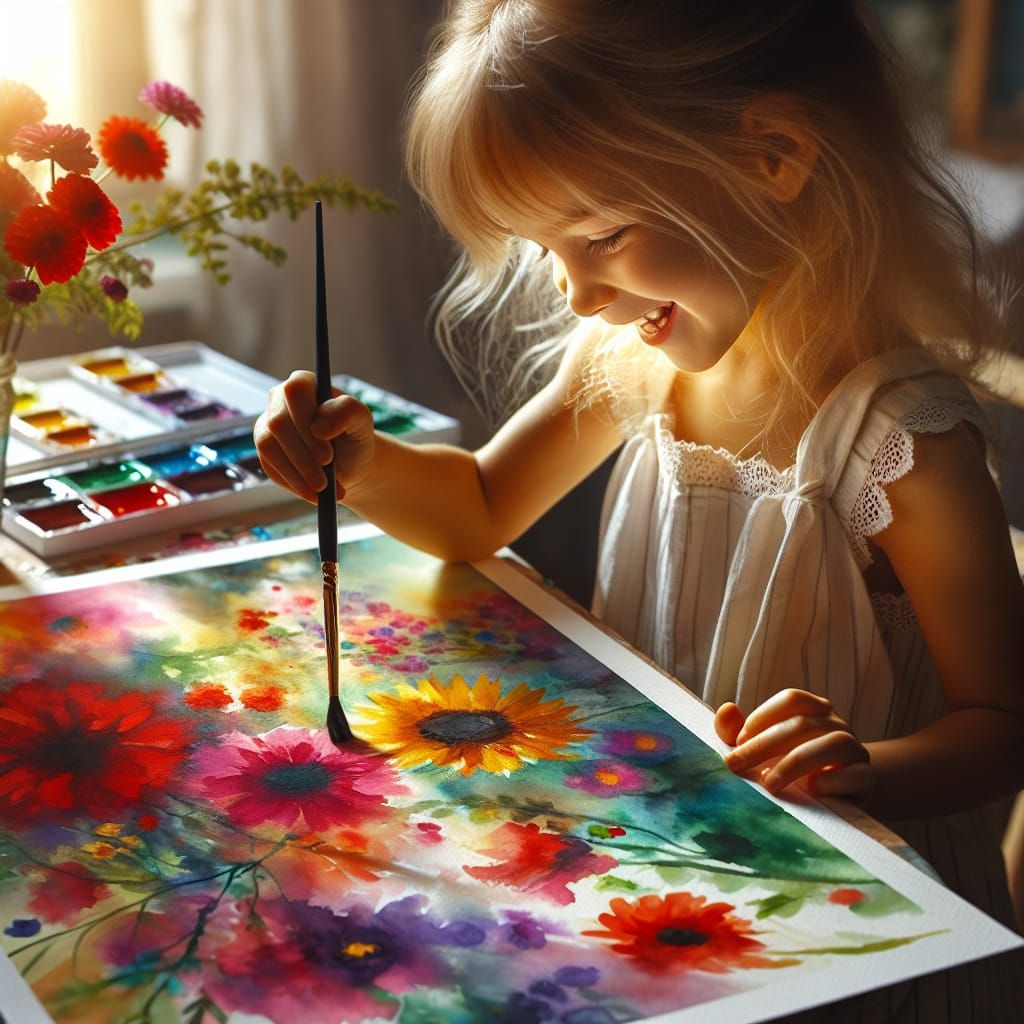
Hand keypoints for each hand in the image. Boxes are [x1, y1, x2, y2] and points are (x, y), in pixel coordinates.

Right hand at [254, 370, 375, 504]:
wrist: (349, 464)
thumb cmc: (354, 437)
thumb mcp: (362, 422)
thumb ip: (348, 412)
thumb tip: (319, 426)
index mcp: (305, 383)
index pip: (295, 391)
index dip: (307, 422)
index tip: (327, 455)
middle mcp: (280, 399)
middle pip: (279, 422)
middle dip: (303, 456)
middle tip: (324, 481)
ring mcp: (267, 424)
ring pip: (269, 446)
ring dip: (297, 473)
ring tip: (323, 490)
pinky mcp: (265, 450)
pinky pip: (269, 465)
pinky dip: (292, 483)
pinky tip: (312, 494)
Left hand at [714, 689, 874, 799]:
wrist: (839, 794)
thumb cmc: (792, 765)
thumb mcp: (762, 748)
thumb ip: (738, 730)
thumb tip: (727, 709)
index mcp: (814, 711)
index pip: (792, 699)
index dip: (762, 717)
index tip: (737, 742)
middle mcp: (836, 725)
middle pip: (804, 723)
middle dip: (765, 744)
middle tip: (737, 764)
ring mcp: (855, 750)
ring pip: (834, 744)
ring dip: (796, 762)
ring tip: (769, 783)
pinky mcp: (867, 779)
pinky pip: (859, 774)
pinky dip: (834, 780)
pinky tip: (812, 789)